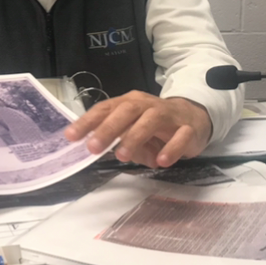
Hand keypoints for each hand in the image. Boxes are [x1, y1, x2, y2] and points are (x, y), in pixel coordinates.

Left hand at [64, 90, 212, 167]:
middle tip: (93, 147)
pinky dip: (171, 148)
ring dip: (135, 137)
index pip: (105, 108)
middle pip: (126, 111)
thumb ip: (115, 137)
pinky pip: (180, 137)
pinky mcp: (188, 129)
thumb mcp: (132, 128)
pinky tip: (161, 161)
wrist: (194, 115)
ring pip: (151, 120)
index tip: (71, 136)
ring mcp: (169, 115)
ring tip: (122, 155)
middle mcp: (147, 105)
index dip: (88, 122)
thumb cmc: (155, 123)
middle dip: (108, 128)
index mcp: (129, 103)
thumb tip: (95, 147)